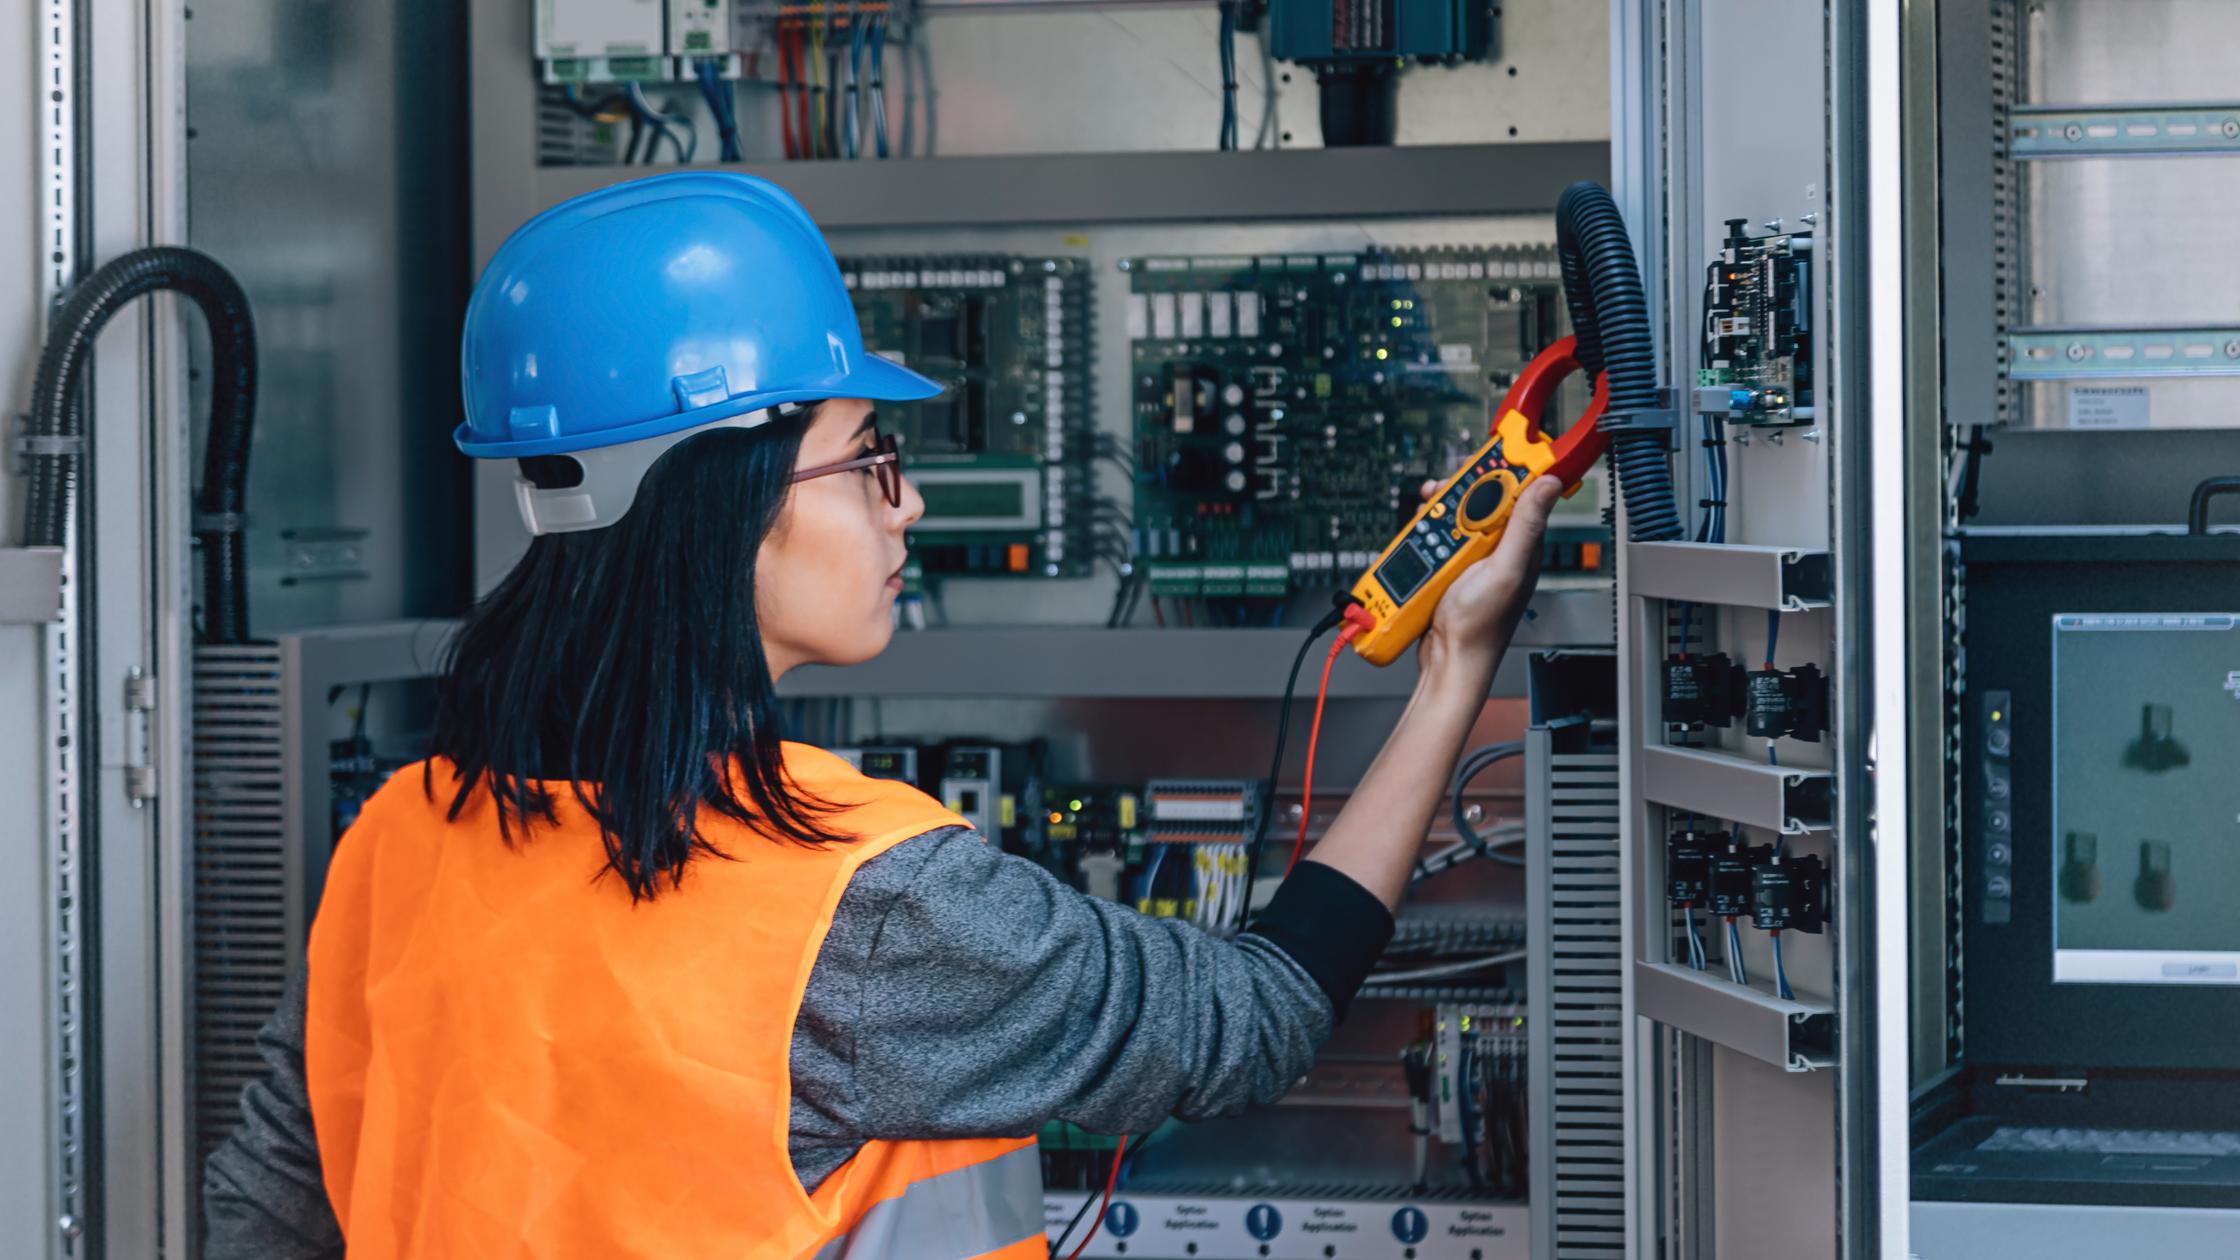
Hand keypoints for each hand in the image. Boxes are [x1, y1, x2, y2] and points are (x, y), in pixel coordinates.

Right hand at [1418, 475, 1562, 675]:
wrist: (1446, 661)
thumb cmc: (1479, 628)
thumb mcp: (1505, 570)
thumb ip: (1525, 526)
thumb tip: (1550, 484)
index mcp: (1521, 545)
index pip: (1518, 493)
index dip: (1502, 472)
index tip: (1484, 459)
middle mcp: (1499, 549)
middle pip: (1479, 500)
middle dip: (1457, 493)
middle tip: (1440, 496)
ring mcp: (1472, 558)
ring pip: (1454, 517)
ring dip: (1436, 514)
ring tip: (1424, 521)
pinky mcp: (1449, 567)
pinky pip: (1436, 538)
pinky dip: (1423, 534)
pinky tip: (1417, 540)